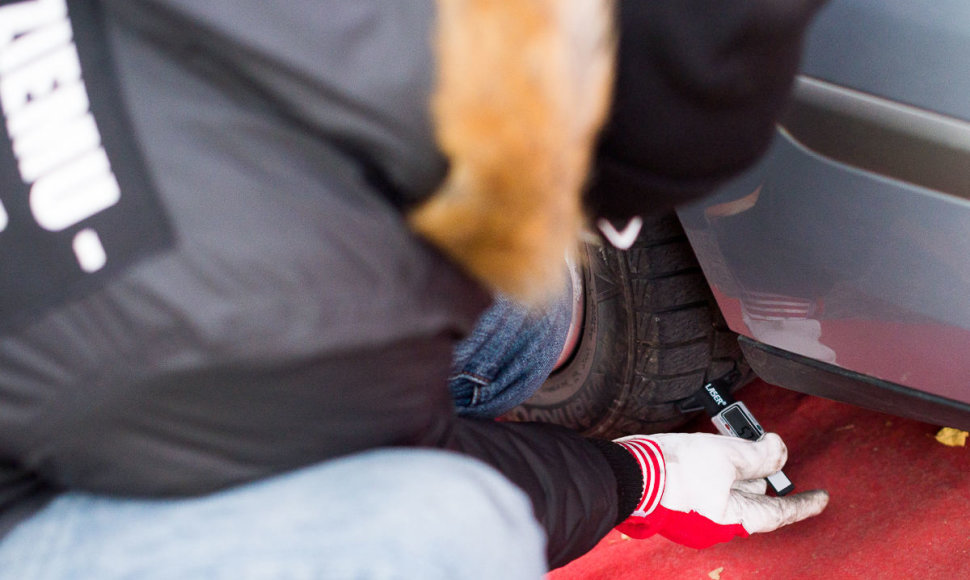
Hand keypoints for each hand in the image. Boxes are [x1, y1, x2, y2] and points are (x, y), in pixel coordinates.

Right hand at [614, 432, 828, 547]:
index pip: (780, 513)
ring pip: (729, 492)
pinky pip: (710, 491)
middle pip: (752, 499)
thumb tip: (779, 452)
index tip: (821, 498)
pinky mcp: (680, 507)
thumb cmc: (674, 467)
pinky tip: (709, 455)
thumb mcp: (727, 453)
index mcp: (734, 518)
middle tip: (764, 452)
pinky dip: (717, 475)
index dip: (804, 503)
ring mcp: (696, 518)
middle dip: (759, 476)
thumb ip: (760, 455)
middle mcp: (716, 525)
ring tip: (731, 446)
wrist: (630, 471)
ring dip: (735, 471)